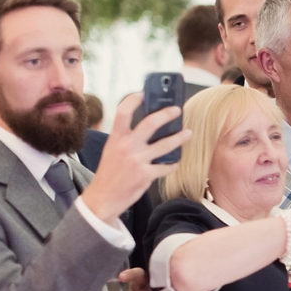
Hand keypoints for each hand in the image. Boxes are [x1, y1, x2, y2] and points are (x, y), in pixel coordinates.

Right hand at [81, 95, 190, 222]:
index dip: (133, 99)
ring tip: (188, 133)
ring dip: (180, 138)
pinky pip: (166, 166)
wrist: (103, 198)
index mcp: (116, 138)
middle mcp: (126, 146)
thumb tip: (148, 127)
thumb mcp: (112, 151)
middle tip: (177, 110)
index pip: (123, 112)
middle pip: (150, 123)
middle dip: (166, 114)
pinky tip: (174, 163)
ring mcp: (137, 161)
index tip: (143, 93)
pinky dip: (172, 164)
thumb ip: (126, 139)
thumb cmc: (110, 173)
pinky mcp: (146, 175)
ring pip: (165, 144)